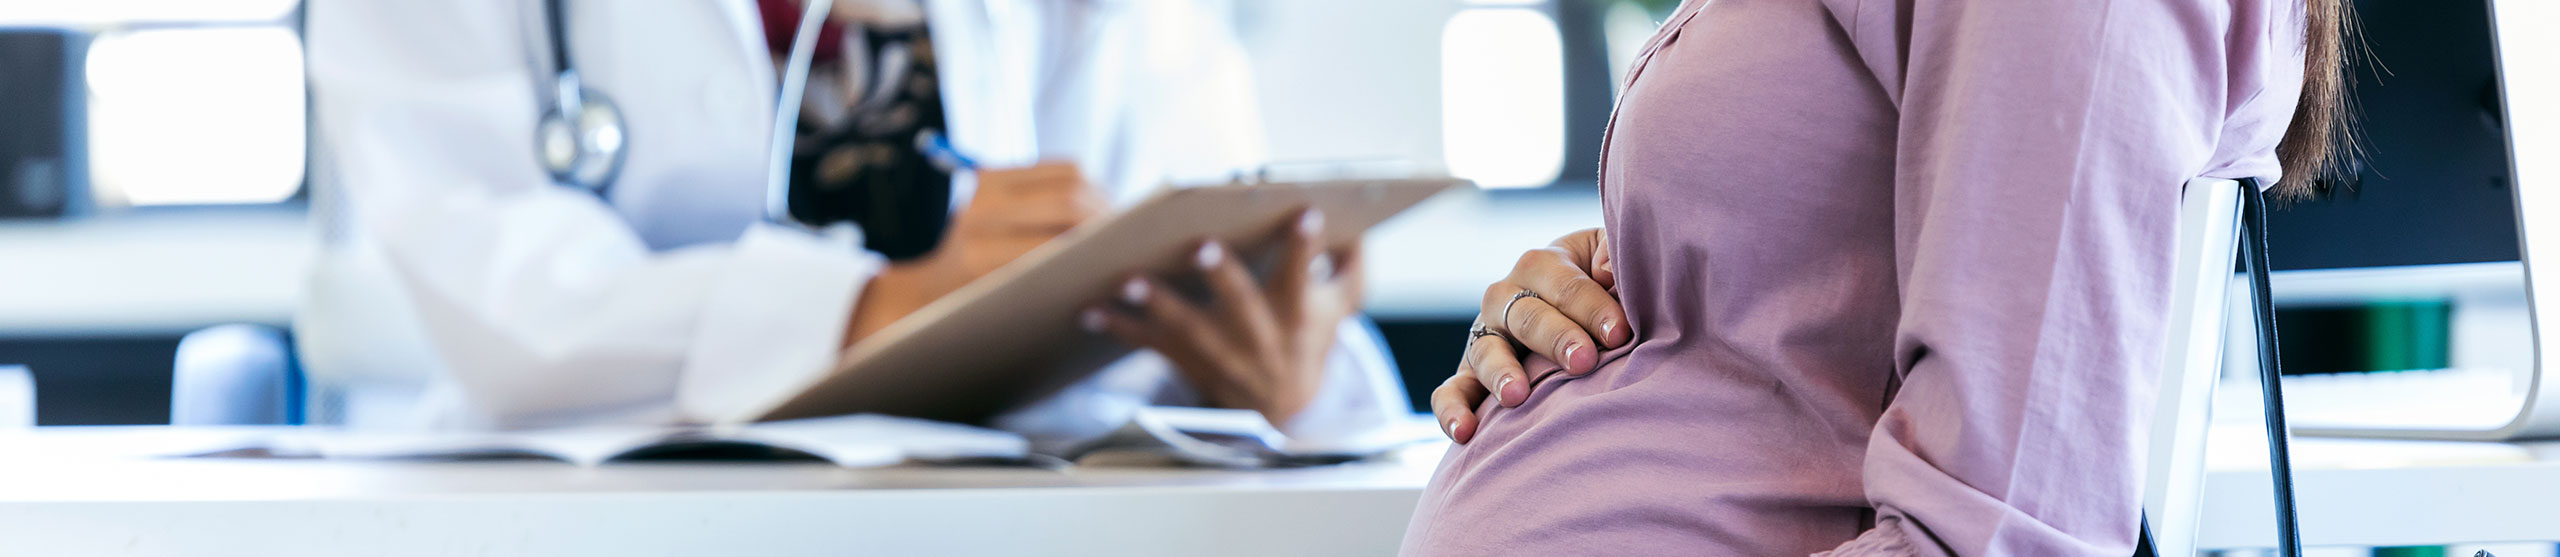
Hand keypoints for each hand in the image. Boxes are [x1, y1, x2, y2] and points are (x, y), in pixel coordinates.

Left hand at [846, 162, 1106, 345]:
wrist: (927, 292)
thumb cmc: (978, 316)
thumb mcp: (1012, 320)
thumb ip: (1057, 299)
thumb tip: (1130, 283)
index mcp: (979, 260)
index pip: (1058, 243)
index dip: (1100, 249)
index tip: (1130, 262)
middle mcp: (977, 218)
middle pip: (1069, 202)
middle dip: (1110, 221)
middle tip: (1135, 241)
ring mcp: (982, 192)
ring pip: (1071, 179)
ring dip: (1104, 200)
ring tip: (1119, 227)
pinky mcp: (990, 175)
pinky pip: (1060, 168)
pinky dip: (1087, 185)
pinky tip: (1097, 209)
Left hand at [1083, 209, 1362, 425]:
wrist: (1283, 407)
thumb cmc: (1308, 337)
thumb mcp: (1341, 306)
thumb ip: (1351, 264)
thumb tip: (1357, 222)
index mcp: (1296, 313)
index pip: (1302, 275)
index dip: (1304, 246)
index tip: (1304, 212)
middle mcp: (1258, 336)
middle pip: (1241, 304)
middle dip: (1221, 276)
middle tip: (1202, 246)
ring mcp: (1220, 353)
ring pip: (1187, 329)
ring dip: (1156, 304)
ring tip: (1128, 280)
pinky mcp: (1188, 362)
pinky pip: (1150, 346)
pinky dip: (1119, 328)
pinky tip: (1090, 310)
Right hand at [1433, 227, 1627, 442]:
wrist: (1579, 317)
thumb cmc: (1607, 286)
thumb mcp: (1611, 255)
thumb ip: (1614, 252)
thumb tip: (1608, 271)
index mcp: (1542, 265)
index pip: (1566, 285)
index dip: (1593, 308)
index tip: (1619, 333)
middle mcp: (1505, 297)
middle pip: (1527, 317)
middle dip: (1556, 338)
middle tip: (1583, 361)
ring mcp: (1484, 337)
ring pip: (1486, 352)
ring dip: (1501, 373)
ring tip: (1517, 396)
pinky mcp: (1470, 375)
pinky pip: (1451, 391)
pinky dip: (1451, 409)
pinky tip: (1463, 431)